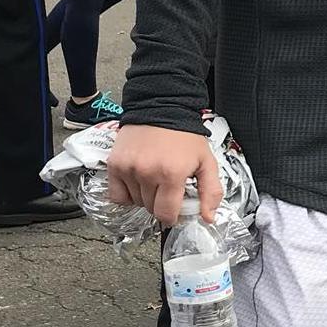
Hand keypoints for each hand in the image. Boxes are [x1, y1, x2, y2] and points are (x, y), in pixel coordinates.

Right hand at [107, 123, 222, 226]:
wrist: (162, 108)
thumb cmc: (184, 135)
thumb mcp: (206, 162)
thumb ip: (211, 191)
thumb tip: (208, 218)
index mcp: (172, 174)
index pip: (166, 213)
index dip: (172, 216)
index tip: (175, 210)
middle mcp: (148, 172)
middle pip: (151, 208)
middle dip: (161, 203)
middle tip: (167, 188)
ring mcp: (129, 169)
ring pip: (135, 202)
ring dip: (144, 197)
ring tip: (154, 179)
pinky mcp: (115, 164)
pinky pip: (116, 195)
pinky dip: (126, 194)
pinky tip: (137, 182)